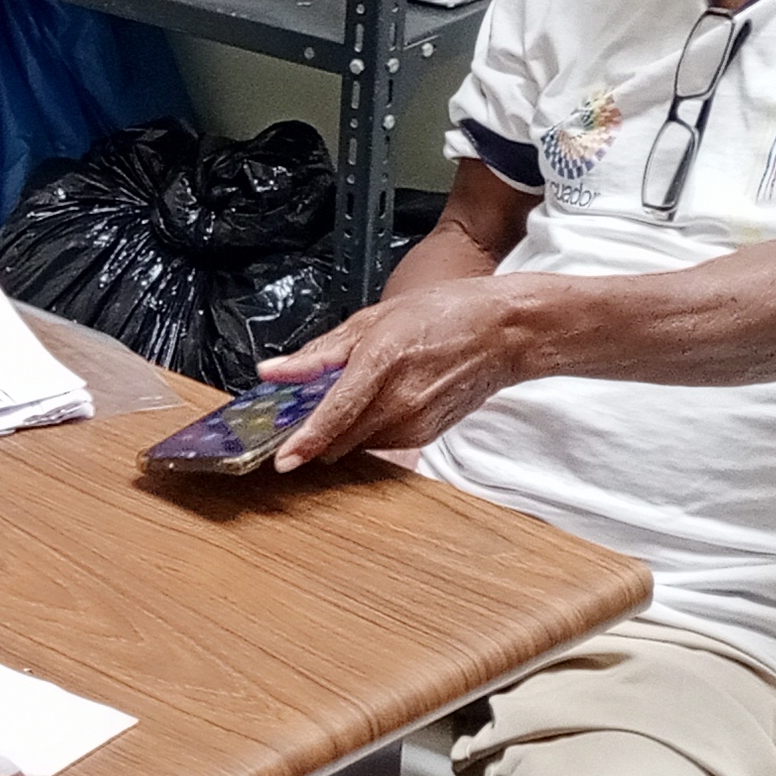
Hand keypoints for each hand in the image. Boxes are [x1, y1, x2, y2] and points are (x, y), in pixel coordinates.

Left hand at [262, 283, 525, 467]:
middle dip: (316, 430)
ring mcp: (415, 424)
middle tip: (309, 406)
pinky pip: (380, 442)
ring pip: (356, 443)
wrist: (502, 333)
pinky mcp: (425, 437)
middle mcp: (399, 401)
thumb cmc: (442, 315)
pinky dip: (369, 427)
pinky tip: (384, 398)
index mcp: (381, 362)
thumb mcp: (371, 320)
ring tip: (361, 390)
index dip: (305, 440)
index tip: (283, 460)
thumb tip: (272, 372)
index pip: (335, 414)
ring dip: (344, 428)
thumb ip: (318, 353)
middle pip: (338, 438)